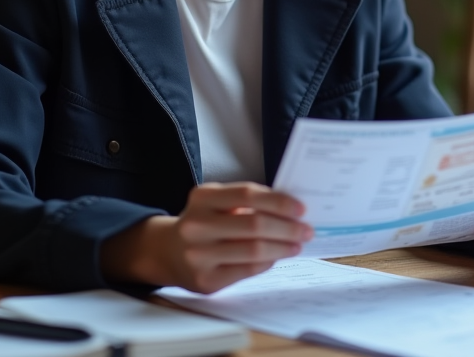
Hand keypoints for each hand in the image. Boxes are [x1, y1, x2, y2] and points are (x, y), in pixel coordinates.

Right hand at [100, 182, 312, 292]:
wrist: (166, 251)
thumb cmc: (203, 221)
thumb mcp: (215, 201)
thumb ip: (246, 200)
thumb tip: (290, 209)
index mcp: (202, 197)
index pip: (248, 194)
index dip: (278, 201)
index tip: (300, 208)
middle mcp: (196, 225)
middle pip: (254, 225)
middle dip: (287, 228)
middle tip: (306, 229)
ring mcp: (199, 255)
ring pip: (254, 251)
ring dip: (283, 247)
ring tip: (297, 244)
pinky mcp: (206, 280)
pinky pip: (247, 270)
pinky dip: (267, 262)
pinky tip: (276, 257)